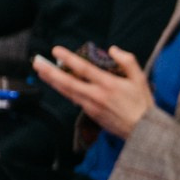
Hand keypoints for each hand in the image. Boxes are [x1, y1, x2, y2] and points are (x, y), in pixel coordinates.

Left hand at [33, 45, 152, 138]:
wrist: (142, 130)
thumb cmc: (143, 103)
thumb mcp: (140, 78)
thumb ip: (127, 60)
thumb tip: (112, 49)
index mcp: (108, 84)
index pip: (84, 68)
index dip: (68, 58)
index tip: (56, 50)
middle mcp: (96, 95)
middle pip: (67, 82)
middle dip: (50, 72)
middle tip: (37, 63)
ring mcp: (91, 106)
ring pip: (67, 92)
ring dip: (53, 82)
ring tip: (41, 72)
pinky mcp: (91, 115)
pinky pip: (75, 100)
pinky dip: (65, 91)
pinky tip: (59, 85)